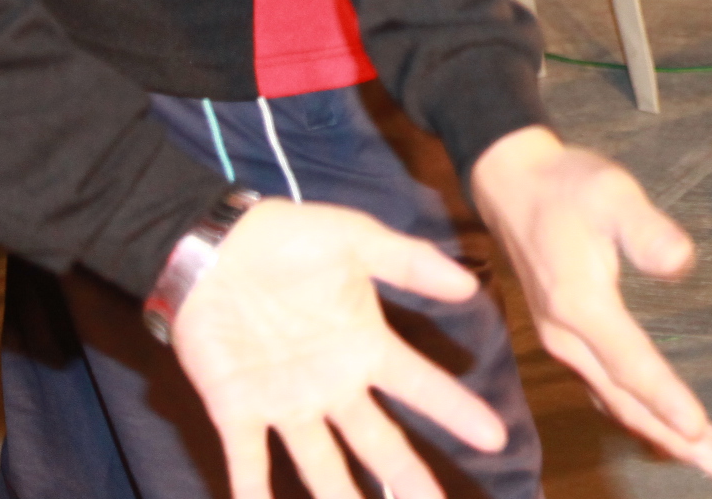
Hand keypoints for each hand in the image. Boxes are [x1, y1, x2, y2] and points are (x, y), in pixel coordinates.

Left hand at [172, 200, 507, 498]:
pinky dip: (251, 492)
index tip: (495, 439)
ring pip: (319, 463)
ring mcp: (285, 401)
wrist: (216, 245)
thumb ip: (409, 263)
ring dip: (337, 496)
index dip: (456, 412)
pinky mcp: (236, 408)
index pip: (421, 386)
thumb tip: (470, 287)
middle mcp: (333, 385)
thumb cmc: (291, 238)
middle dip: (406, 477)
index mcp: (366, 345)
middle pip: (377, 441)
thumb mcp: (357, 239)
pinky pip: (246, 459)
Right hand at [470, 128, 711, 475]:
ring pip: (612, 398)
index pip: (632, 364)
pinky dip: (631, 411)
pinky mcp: (563, 336)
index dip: (666, 399)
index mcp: (581, 305)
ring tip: (699, 453)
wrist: (512, 184)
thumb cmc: (568, 187)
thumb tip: (682, 263)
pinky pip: (601, 386)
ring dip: (654, 429)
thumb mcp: (614, 194)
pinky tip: (652, 421)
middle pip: (623, 397)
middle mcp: (567, 335)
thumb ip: (648, 230)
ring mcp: (561, 340)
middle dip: (670, 434)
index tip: (699, 429)